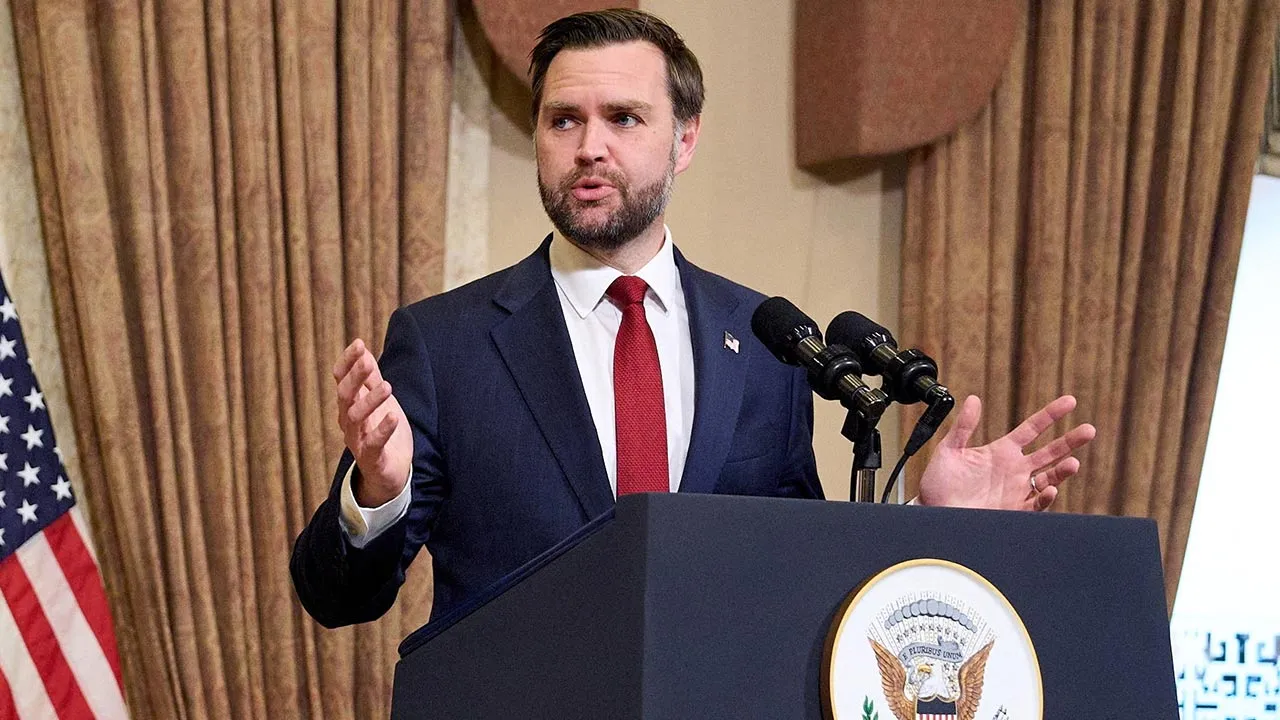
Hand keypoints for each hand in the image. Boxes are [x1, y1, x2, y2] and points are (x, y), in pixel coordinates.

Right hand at [333, 339, 411, 506]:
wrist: (390, 472)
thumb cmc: (382, 432)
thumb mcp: (378, 401)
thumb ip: (370, 378)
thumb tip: (363, 349)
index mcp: (349, 404)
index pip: (341, 379)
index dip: (347, 362)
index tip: (358, 344)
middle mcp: (348, 421)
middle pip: (345, 396)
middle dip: (355, 377)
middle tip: (367, 361)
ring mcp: (358, 440)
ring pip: (355, 418)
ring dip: (370, 401)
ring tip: (387, 387)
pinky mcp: (372, 458)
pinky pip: (374, 444)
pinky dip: (382, 430)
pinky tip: (393, 417)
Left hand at [917, 395, 1095, 510]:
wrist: (933, 512)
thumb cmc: (938, 483)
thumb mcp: (949, 449)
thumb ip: (963, 426)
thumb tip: (974, 399)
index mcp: (1002, 451)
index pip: (1033, 428)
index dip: (1051, 414)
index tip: (1070, 401)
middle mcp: (1014, 469)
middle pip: (1050, 452)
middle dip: (1071, 441)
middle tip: (1089, 430)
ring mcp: (1016, 490)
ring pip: (1049, 478)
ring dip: (1062, 471)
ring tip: (1073, 463)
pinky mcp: (1013, 510)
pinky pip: (1035, 503)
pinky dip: (1044, 497)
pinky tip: (1049, 489)